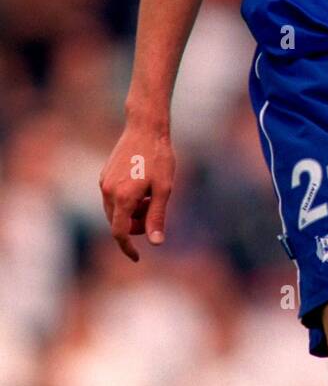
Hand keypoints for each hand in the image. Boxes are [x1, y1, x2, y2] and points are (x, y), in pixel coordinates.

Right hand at [98, 122, 174, 261]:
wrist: (145, 127)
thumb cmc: (158, 157)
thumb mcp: (164, 188)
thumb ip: (157, 217)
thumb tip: (156, 243)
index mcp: (123, 197)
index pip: (119, 233)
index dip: (127, 248)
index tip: (137, 258)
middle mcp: (108, 192)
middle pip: (118, 223)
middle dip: (136, 224)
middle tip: (156, 207)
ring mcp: (104, 182)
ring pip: (115, 210)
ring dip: (132, 211)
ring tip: (151, 193)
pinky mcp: (104, 175)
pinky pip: (113, 197)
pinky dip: (127, 200)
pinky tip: (143, 184)